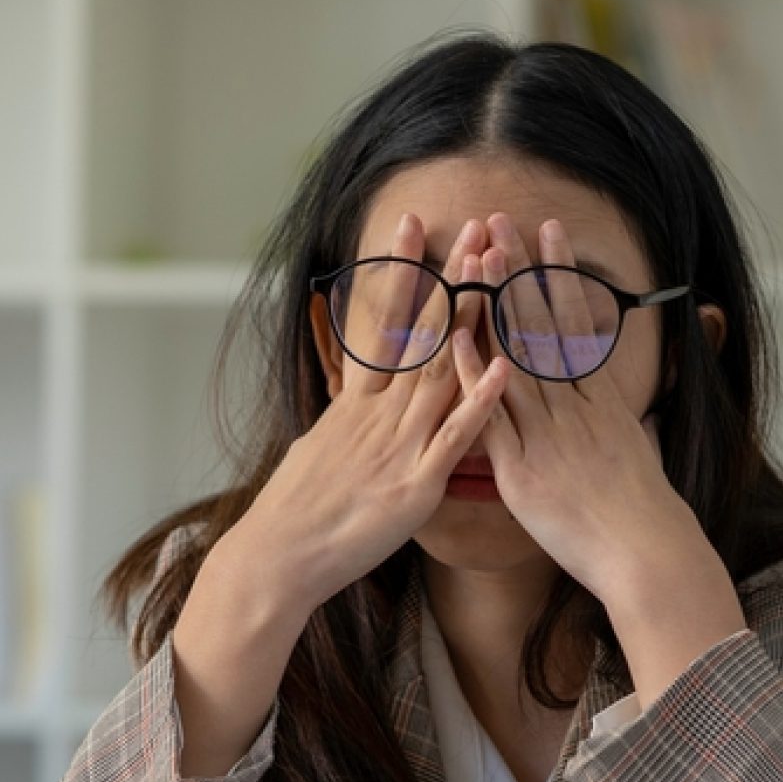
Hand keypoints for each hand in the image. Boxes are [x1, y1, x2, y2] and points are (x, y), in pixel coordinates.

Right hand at [227, 211, 510, 616]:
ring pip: (443, 370)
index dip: (400, 271)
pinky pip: (455, 437)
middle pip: (422, 333)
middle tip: (473, 227)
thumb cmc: (297, 511)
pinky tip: (504, 367)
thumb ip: (346, 420)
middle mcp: (378, 413)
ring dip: (473, 319)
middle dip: (451, 277)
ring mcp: (399, 444)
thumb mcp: (318, 447)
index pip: (383, 321)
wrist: (278, 557)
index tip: (413, 224)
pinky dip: (480, 401)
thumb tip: (352, 402)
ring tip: (496, 271)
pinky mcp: (415, 484)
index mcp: (356, 403)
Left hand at [452, 213, 745, 704]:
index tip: (546, 233)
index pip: (575, 322)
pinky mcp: (522, 467)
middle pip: (542, 325)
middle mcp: (573, 406)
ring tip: (477, 256)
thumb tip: (611, 398)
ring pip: (516, 355)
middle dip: (520, 271)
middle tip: (501, 221)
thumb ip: (616, 418)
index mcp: (600, 399)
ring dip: (495, 304)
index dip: (557, 275)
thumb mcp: (636, 449)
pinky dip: (473, 375)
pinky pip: (492, 414)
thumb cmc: (642, 512)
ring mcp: (546, 433)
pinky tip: (454, 337)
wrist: (645, 553)